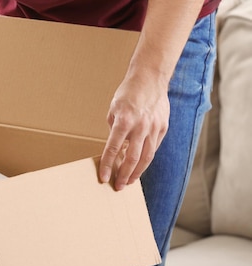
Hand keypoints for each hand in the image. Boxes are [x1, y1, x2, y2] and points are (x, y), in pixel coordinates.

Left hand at [99, 70, 169, 190]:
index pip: (113, 149)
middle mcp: (140, 126)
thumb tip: (117, 148)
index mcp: (124, 121)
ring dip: (137, 172)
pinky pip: (154, 148)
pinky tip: (140, 167)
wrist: (150, 79)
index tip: (103, 178)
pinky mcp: (163, 128)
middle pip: (132, 158)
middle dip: (124, 175)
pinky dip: (146, 159)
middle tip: (118, 186)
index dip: (107, 165)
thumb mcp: (114, 110)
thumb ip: (114, 130)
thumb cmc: (128, 94)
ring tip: (130, 181)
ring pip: (146, 157)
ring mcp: (153, 128)